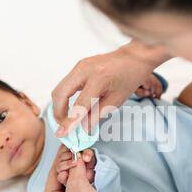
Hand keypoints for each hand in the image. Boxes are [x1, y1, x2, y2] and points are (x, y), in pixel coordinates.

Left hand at [40, 152, 117, 191]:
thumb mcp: (78, 185)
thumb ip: (75, 167)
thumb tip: (75, 154)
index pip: (52, 175)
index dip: (61, 158)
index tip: (66, 144)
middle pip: (63, 178)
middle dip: (74, 164)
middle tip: (80, 151)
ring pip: (73, 182)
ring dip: (81, 170)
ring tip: (88, 159)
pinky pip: (80, 190)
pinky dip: (86, 179)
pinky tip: (91, 170)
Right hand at [52, 41, 169, 137]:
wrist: (133, 57)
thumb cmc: (130, 77)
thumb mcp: (116, 101)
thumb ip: (97, 115)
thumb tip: (83, 128)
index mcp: (98, 78)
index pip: (79, 105)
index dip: (69, 122)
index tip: (62, 133)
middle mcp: (85, 69)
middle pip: (59, 94)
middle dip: (58, 113)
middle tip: (64, 127)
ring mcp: (79, 66)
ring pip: (59, 89)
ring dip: (59, 106)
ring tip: (67, 119)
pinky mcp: (78, 66)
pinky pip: (65, 84)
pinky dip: (64, 98)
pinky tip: (71, 107)